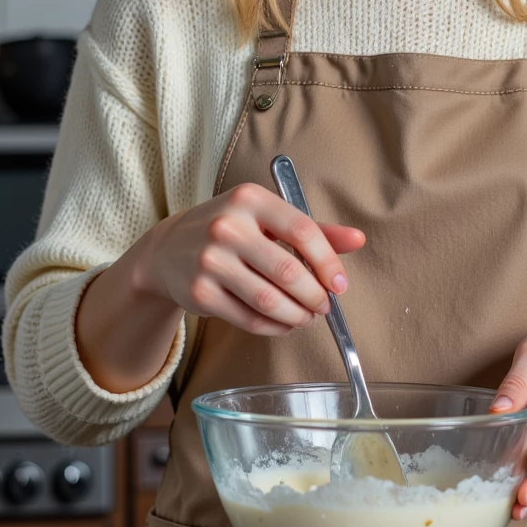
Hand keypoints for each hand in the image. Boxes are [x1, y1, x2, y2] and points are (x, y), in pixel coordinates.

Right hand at [135, 183, 364, 336]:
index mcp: (250, 199)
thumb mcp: (267, 217)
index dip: (328, 262)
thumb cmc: (230, 229)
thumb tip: (358, 240)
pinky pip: (249, 319)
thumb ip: (314, 229)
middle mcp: (227, 226)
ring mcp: (210, 261)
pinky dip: (275, 327)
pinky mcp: (200, 293)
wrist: (168, 249)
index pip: (302, 230)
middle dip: (315, 296)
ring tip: (307, 317)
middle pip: (288, 271)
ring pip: (269, 300)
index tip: (340, 284)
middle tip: (324, 305)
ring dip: (297, 315)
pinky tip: (285, 323)